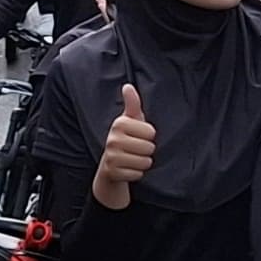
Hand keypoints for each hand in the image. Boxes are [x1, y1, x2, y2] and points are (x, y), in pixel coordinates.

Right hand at [92, 81, 157, 208]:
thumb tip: (128, 86)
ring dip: (142, 163)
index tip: (138, 137)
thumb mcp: (131, 120)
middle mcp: (113, 139)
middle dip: (147, 151)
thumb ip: (133, 104)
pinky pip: (137, 174)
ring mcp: (111, 156)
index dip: (149, 136)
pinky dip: (136, 174)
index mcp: (119, 124)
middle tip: (136, 150)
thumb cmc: (125, 140)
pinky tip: (128, 169)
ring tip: (133, 159)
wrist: (109, 167)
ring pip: (145, 162)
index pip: (151, 132)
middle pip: (149, 147)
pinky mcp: (112, 172)